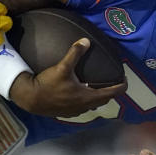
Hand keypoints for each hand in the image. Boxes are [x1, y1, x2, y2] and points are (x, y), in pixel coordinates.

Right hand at [9, 39, 125, 116]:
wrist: (30, 98)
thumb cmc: (48, 84)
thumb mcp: (62, 67)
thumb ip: (74, 53)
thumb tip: (85, 41)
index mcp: (88, 97)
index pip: (113, 93)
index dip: (122, 86)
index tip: (124, 79)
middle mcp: (84, 107)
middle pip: (104, 100)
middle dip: (110, 91)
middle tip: (112, 82)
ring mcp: (75, 112)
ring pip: (92, 105)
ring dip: (97, 97)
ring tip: (96, 86)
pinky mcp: (66, 113)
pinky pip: (82, 108)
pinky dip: (85, 101)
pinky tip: (79, 94)